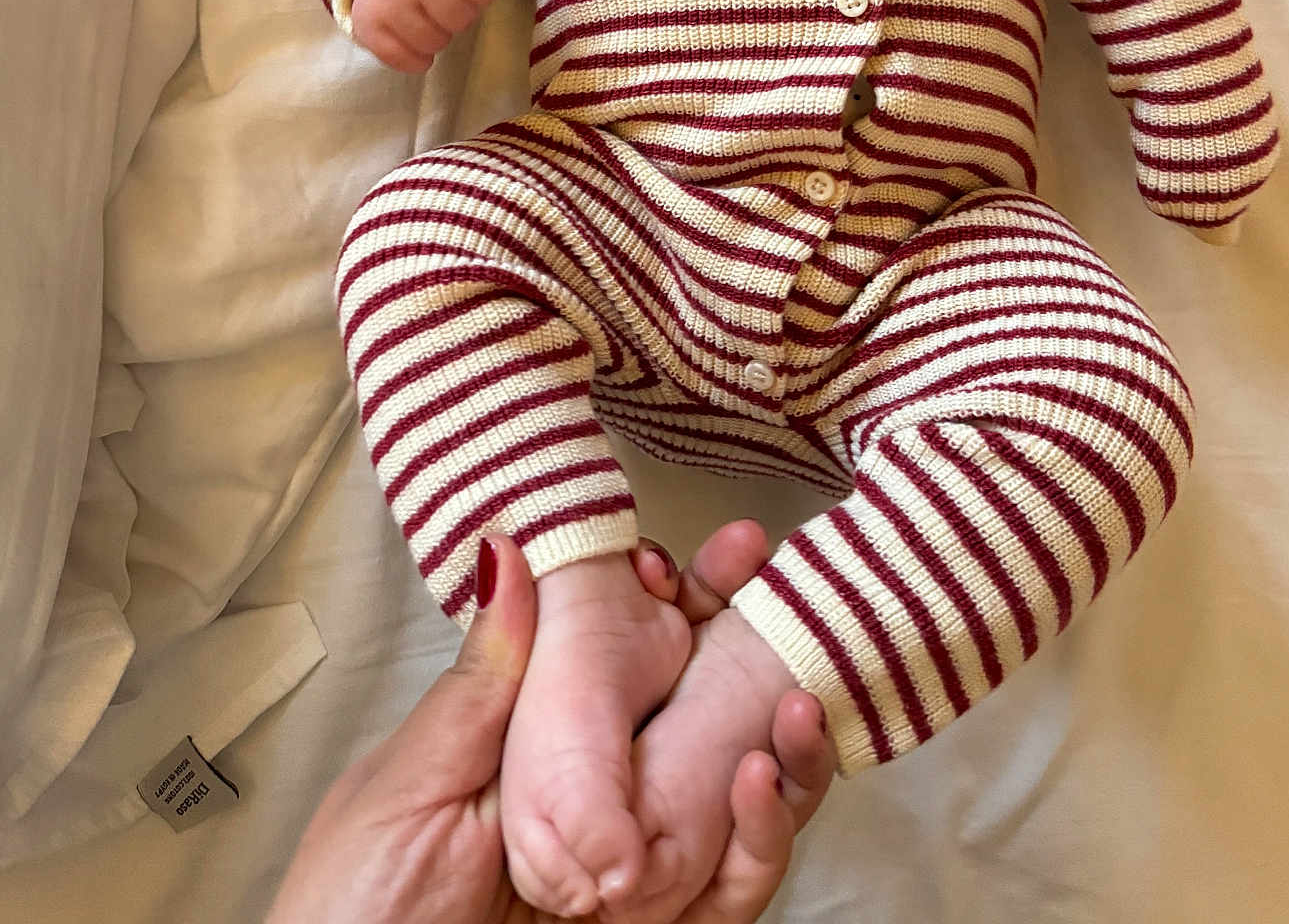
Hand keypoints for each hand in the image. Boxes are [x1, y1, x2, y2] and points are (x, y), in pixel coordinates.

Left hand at [265, 525, 832, 923]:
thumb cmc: (351, 914)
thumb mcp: (408, 784)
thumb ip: (483, 681)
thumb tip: (507, 546)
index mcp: (542, 745)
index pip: (636, 658)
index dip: (689, 601)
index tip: (727, 552)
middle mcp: (606, 803)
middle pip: (710, 718)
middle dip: (762, 653)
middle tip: (789, 598)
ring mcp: (639, 876)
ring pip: (742, 802)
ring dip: (785, 745)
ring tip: (793, 699)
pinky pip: (734, 895)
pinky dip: (762, 839)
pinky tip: (761, 784)